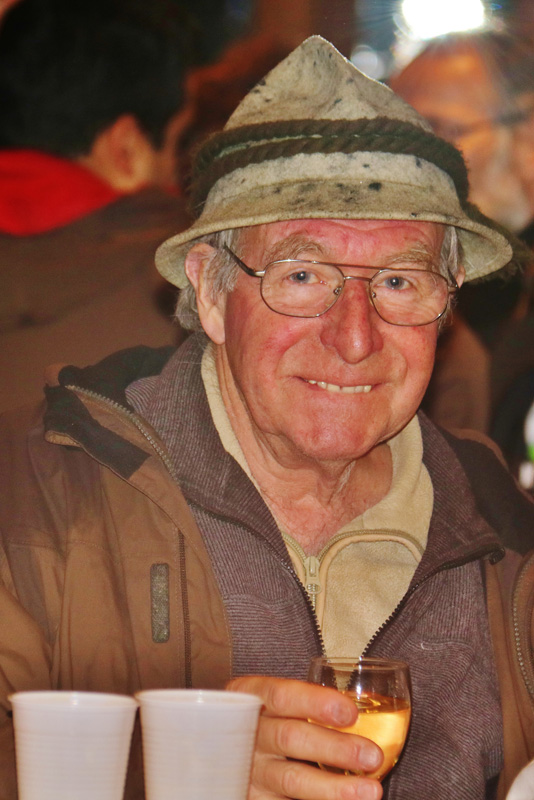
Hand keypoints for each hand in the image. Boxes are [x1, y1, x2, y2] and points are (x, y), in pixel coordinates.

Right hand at [227, 675, 382, 799]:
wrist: (235, 753)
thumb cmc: (268, 720)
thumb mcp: (276, 705)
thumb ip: (307, 706)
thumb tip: (364, 714)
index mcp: (251, 699)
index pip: (281, 696)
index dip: (316, 703)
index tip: (350, 713)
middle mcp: (247, 734)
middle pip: (290, 738)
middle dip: (335, 747)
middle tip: (372, 756)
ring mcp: (248, 770)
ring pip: (291, 779)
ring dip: (334, 787)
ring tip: (371, 790)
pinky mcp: (253, 798)